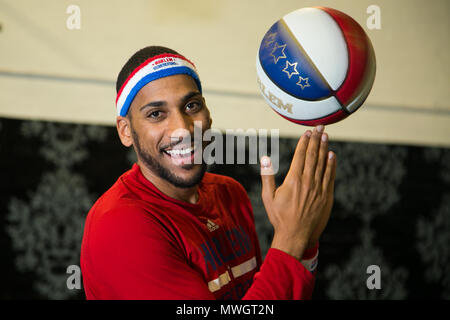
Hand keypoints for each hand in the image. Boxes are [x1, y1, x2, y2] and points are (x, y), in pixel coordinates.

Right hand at [260, 125, 335, 259]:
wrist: (296, 235)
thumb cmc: (279, 216)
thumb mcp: (268, 197)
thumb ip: (267, 176)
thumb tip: (264, 158)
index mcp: (293, 180)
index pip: (300, 156)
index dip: (304, 142)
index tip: (307, 132)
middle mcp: (307, 182)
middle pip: (313, 156)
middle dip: (316, 140)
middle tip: (319, 127)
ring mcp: (318, 189)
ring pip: (323, 164)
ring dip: (324, 148)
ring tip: (326, 136)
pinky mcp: (327, 196)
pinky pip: (330, 176)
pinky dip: (332, 165)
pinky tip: (332, 155)